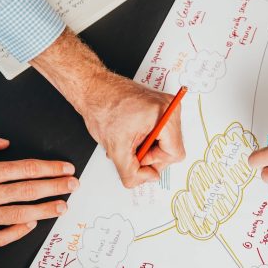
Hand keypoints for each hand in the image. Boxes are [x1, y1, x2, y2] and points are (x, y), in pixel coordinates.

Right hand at [0, 129, 77, 246]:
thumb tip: (2, 142)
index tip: (67, 168)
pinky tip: (28, 226)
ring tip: (62, 207)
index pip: (26, 169)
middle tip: (74, 186)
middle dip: (55, 188)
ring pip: (18, 214)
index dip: (50, 168)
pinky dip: (14, 232)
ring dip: (43, 211)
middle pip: (28, 190)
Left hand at [30, 29, 184, 188]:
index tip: (137, 155)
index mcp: (164, 115)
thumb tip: (149, 179)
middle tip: (130, 147)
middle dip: (150, 154)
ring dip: (147, 147)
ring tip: (129, 138)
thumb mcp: (116, 149)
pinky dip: (147, 138)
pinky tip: (132, 133)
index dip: (154, 161)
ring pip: (166, 142)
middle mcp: (171, 107)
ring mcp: (168, 105)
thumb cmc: (102, 108)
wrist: (93, 88)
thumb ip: (133, 172)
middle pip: (172, 148)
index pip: (174, 154)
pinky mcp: (161, 106)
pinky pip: (161, 132)